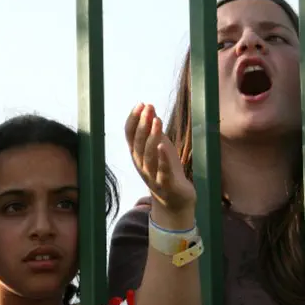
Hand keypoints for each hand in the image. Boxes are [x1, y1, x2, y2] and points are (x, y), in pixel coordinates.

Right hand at [125, 103, 195, 222]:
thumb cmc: (165, 170)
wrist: (174, 200)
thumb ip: (152, 130)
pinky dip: (162, 159)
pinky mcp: (166, 184)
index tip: (140, 103)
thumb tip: (149, 107)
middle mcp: (140, 164)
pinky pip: (162, 171)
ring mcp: (152, 175)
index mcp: (137, 155)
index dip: (133, 119)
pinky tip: (163, 146)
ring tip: (157, 120)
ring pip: (148, 155)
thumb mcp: (158, 147)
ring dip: (151, 137)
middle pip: (138, 143)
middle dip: (142, 124)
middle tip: (148, 107)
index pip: (129, 135)